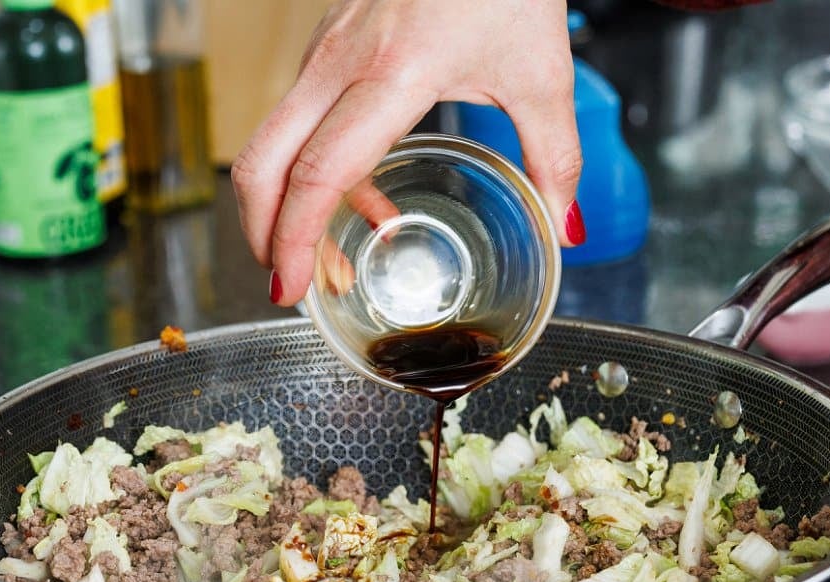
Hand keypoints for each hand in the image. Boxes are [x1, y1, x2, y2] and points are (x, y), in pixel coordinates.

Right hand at [231, 0, 582, 306]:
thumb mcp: (542, 76)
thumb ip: (554, 161)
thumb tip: (567, 231)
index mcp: (392, 72)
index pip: (319, 171)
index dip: (295, 237)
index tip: (291, 288)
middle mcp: (340, 61)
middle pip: (263, 161)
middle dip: (263, 232)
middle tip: (289, 285)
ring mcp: (325, 48)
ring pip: (275, 142)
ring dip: (288, 205)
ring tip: (330, 256)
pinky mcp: (327, 44)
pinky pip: (299, 119)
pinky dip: (311, 169)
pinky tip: (362, 197)